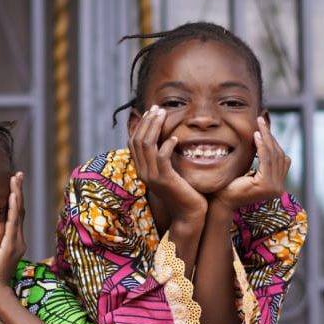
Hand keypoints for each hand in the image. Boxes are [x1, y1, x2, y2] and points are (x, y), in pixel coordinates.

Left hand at [0, 172, 25, 299]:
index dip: (14, 199)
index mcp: (12, 243)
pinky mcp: (10, 246)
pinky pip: (13, 222)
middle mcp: (17, 240)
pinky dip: (13, 207)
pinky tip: (12, 195)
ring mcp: (16, 243)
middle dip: (18, 191)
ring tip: (16, 178)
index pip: (14, 216)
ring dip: (17, 193)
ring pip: (18, 212)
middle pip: (19, 210)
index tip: (12, 184)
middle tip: (18, 175)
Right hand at [129, 105, 206, 219]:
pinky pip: (162, 158)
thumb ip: (165, 159)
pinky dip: (167, 145)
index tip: (152, 112)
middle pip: (138, 140)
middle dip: (147, 121)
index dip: (142, 125)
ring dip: (155, 127)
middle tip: (158, 108)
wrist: (189, 215)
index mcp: (142, 169)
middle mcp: (143, 172)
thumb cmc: (184, 193)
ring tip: (164, 115)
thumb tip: (169, 140)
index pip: (134, 142)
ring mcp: (152, 177)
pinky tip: (175, 138)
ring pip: (147, 145)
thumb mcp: (170, 173)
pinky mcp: (165, 180)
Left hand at [213, 116, 290, 210]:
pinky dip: (262, 146)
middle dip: (270, 136)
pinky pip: (266, 160)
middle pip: (279, 155)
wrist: (220, 203)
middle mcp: (278, 188)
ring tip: (259, 124)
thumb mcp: (246, 172)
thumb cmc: (228, 187)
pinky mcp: (265, 185)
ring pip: (273, 155)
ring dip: (266, 138)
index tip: (264, 128)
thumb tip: (261, 141)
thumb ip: (257, 162)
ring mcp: (274, 187)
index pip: (280, 159)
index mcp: (276, 185)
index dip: (273, 142)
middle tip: (262, 121)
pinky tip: (256, 135)